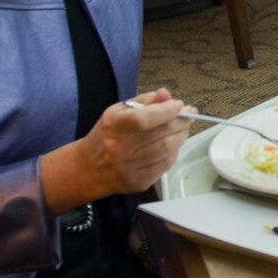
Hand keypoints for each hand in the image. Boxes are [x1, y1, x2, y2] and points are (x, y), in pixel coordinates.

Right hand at [42, 89, 187, 210]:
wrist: (89, 169)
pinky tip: (172, 145)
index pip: (143, 118)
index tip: (178, 105)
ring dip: (181, 136)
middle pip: (161, 134)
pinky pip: (166, 164)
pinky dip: (174, 152)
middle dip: (181, 122)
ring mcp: (129, 168)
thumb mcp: (119, 111)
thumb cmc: (107, 136)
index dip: (166, 111)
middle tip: (188, 115)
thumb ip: (145, 101)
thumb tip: (166, 95)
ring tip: (182, 128)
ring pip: (168, 150)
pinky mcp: (139, 182)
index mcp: (113, 126)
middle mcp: (119, 148)